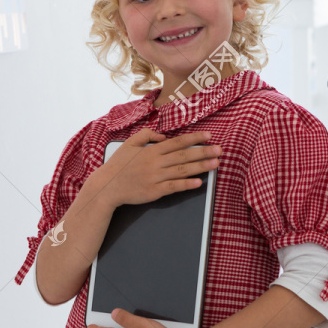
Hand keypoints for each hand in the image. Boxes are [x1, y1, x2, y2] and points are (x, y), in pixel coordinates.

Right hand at [92, 129, 221, 207]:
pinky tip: (199, 182)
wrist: (107, 187)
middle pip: (184, 156)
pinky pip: (174, 187)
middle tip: (220, 150)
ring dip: (201, 167)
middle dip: (204, 152)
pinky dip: (187, 184)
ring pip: (182, 171)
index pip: (177, 142)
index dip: (194, 139)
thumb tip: (163, 136)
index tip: (209, 136)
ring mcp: (156, 178)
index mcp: (151, 150)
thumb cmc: (118, 165)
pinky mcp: (154, 192)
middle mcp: (156, 163)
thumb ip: (146, 135)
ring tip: (215, 164)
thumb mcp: (129, 144)